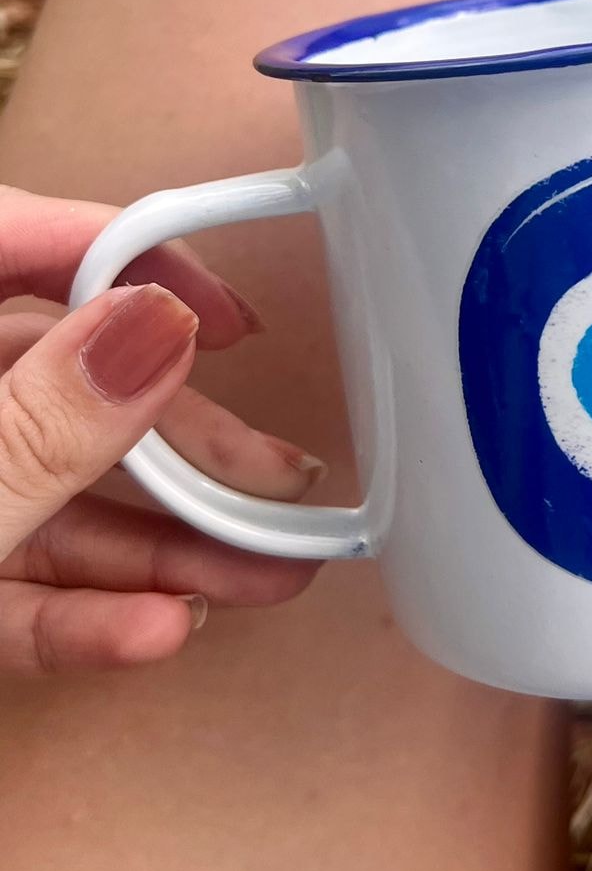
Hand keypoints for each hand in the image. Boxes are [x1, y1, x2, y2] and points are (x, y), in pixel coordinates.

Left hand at [0, 186, 321, 674]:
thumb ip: (42, 422)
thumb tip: (159, 328)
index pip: (29, 242)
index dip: (141, 262)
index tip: (234, 320)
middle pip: (72, 387)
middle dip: (187, 446)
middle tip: (286, 477)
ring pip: (53, 498)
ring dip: (159, 546)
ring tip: (263, 578)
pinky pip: (8, 585)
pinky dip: (78, 612)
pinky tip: (155, 628)